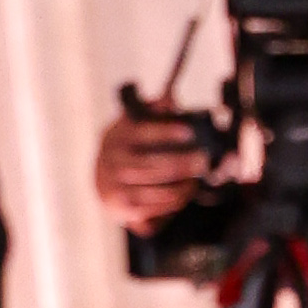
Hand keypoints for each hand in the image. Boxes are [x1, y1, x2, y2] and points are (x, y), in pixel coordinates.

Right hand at [95, 107, 216, 231]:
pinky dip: (174, 201)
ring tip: (197, 178)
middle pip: (153, 166)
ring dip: (183, 186)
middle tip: (202, 160)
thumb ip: (151, 113)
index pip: (142, 132)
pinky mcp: (124, 207)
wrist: (105, 181)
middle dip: (182, 164)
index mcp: (117, 135)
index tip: (189, 131)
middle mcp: (113, 161)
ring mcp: (116, 186)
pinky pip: (155, 207)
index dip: (165, 131)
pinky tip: (186, 192)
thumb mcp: (133, 127)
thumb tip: (171, 99)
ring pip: (157, 190)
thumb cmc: (129, 149)